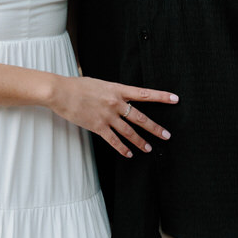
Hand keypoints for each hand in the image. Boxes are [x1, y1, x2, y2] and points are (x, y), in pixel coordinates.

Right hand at [47, 76, 177, 157]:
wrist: (62, 92)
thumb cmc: (78, 86)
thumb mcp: (100, 83)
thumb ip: (112, 91)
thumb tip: (119, 96)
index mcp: (118, 89)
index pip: (144, 93)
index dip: (161, 97)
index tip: (175, 99)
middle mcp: (116, 103)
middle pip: (140, 118)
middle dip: (155, 128)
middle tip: (167, 135)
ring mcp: (108, 116)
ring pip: (129, 132)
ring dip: (141, 141)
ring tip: (149, 148)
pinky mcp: (98, 127)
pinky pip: (114, 141)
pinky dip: (122, 148)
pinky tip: (129, 154)